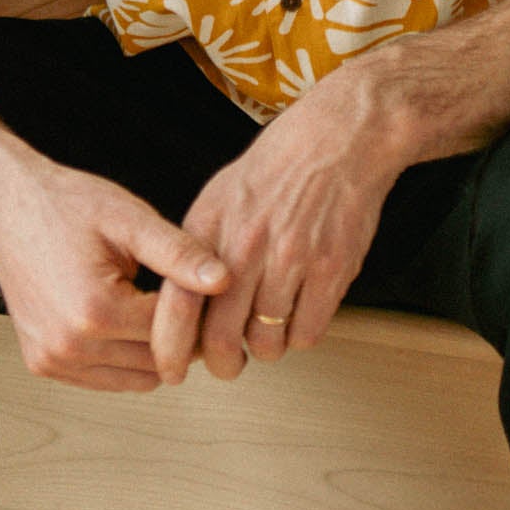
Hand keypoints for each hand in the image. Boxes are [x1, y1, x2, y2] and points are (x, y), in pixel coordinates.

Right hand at [0, 149, 229, 390]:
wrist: (6, 207)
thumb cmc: (66, 206)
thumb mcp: (130, 219)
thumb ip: (180, 253)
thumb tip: (225, 280)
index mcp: (95, 310)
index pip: (172, 333)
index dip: (198, 313)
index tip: (209, 292)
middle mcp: (70, 345)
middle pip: (157, 362)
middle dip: (179, 336)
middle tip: (187, 300)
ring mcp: (52, 360)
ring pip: (135, 379)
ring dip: (152, 351)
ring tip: (155, 307)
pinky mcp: (42, 364)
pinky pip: (104, 379)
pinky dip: (124, 359)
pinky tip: (127, 320)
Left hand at [149, 63, 404, 384]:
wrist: (339, 138)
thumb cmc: (279, 167)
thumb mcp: (220, 196)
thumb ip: (198, 249)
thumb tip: (181, 304)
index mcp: (209, 228)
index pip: (175, 305)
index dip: (170, 349)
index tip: (172, 371)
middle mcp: (245, 246)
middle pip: (220, 338)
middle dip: (222, 365)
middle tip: (228, 365)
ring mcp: (290, 259)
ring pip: (266, 343)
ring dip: (265, 349)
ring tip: (270, 330)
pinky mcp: (331, 269)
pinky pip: (308, 333)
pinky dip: (300, 336)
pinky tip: (300, 315)